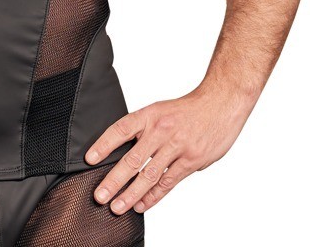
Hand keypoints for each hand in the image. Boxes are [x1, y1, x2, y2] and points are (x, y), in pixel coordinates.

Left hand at [83, 86, 252, 215]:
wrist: (220, 104)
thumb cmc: (188, 109)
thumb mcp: (160, 110)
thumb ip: (145, 130)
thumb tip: (125, 149)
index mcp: (149, 115)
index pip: (120, 130)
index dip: (103, 144)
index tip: (89, 159)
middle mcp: (160, 130)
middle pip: (132, 158)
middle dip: (114, 180)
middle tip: (100, 195)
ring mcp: (176, 147)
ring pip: (149, 175)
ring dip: (131, 194)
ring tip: (117, 207)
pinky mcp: (191, 161)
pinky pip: (168, 182)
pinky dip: (153, 196)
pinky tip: (142, 205)